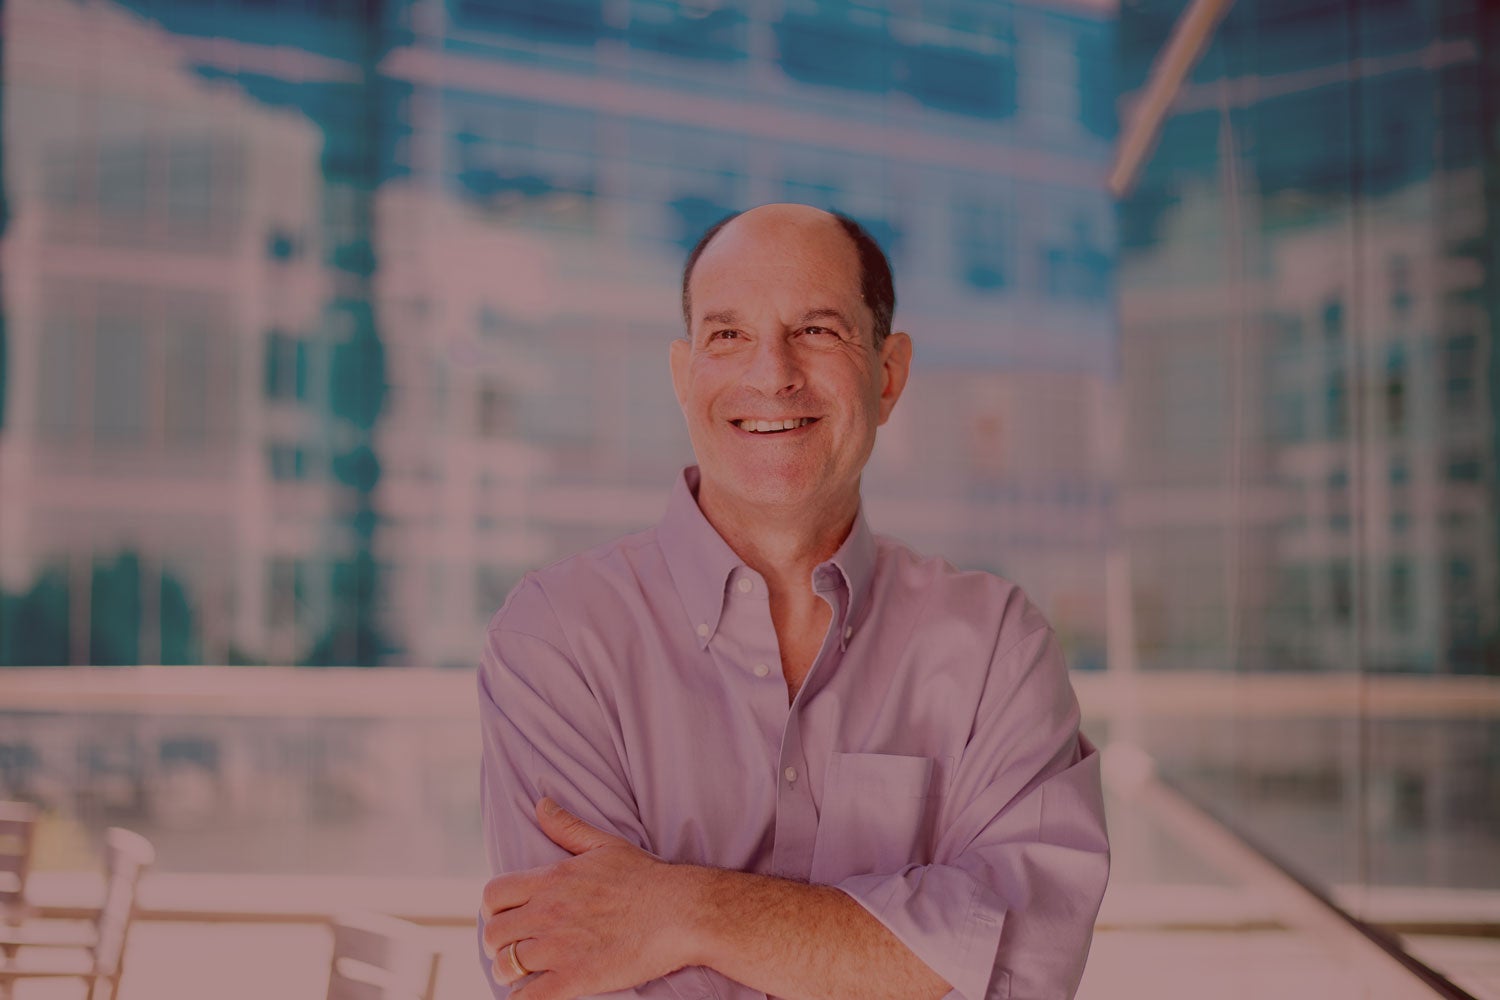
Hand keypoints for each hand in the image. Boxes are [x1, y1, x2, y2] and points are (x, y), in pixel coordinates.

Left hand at [481, 798, 696, 998]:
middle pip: (493, 933)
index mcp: (551, 879)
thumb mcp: (605, 845)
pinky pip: (528, 998)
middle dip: (497, 944)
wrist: (681, 912)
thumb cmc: (646, 878)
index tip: (504, 918)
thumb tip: (541, 804)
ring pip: (506, 966)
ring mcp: (559, 947)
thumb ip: (568, 827)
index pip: (494, 895)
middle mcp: (548, 912)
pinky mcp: (575, 978)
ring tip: (520, 976)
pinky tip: (532, 995)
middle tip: (511, 950)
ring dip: (509, 973)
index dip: (492, 910)